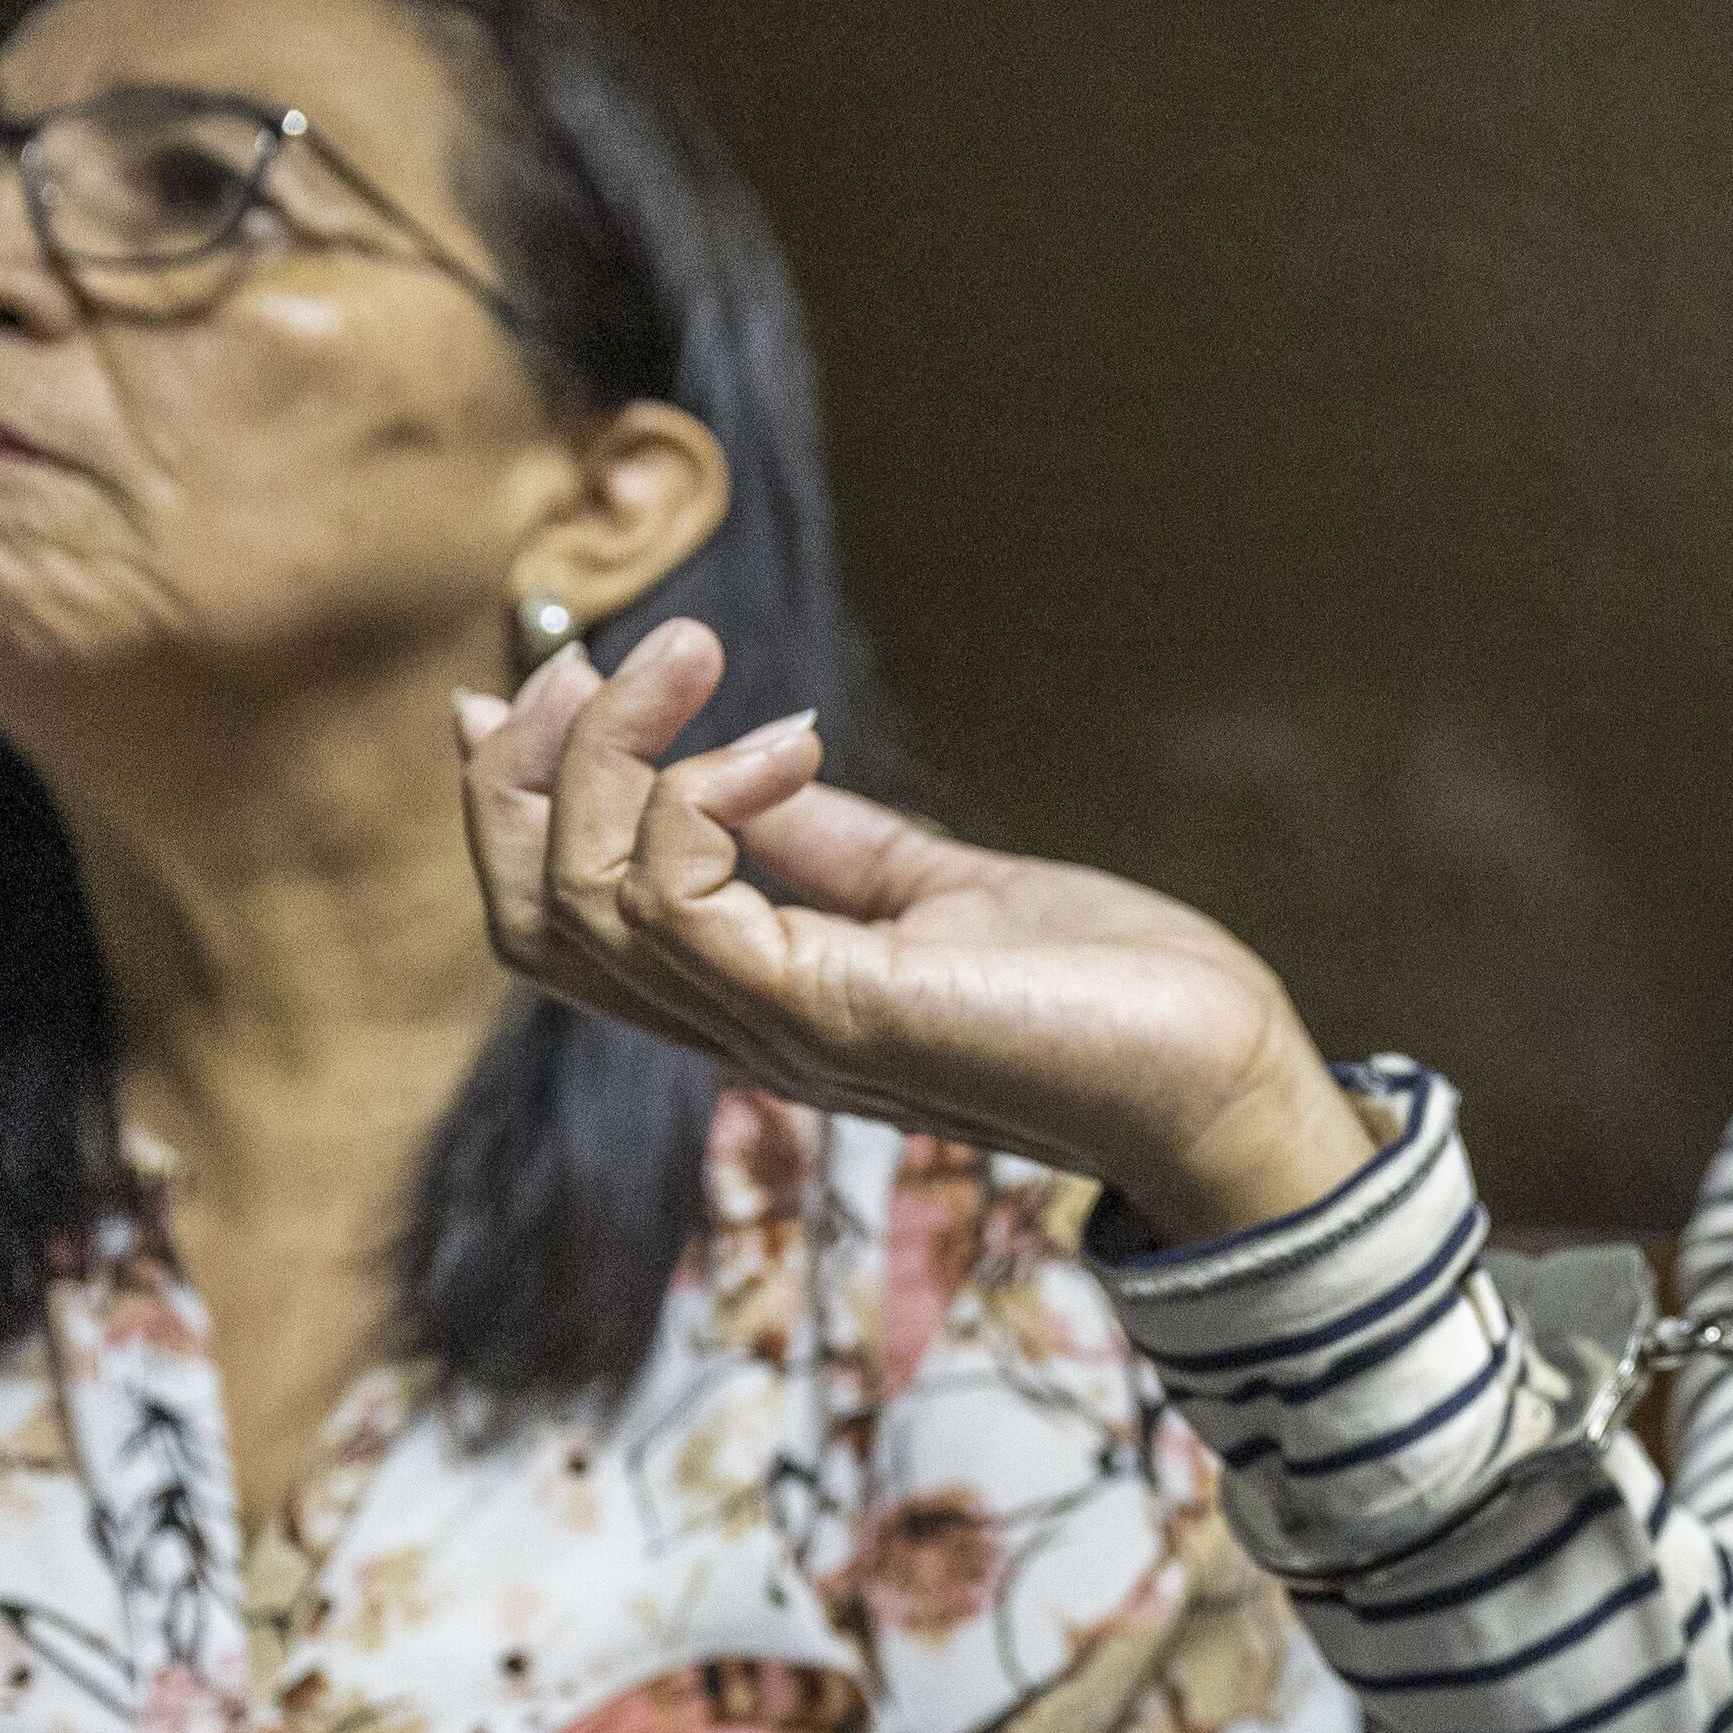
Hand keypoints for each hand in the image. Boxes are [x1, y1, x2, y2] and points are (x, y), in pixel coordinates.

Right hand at [458, 624, 1373, 1240]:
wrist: (1221, 1072)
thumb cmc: (1112, 994)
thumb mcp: (946, 891)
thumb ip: (836, 845)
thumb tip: (757, 760)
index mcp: (753, 991)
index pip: (556, 918)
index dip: (510, 801)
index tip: (539, 679)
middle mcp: (739, 1019)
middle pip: (529, 917)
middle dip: (522, 773)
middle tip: (597, 659)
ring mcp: (777, 1021)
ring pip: (578, 900)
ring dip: (612, 752)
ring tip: (699, 662)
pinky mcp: (833, 1013)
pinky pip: (678, 904)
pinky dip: (698, 796)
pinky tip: (787, 744)